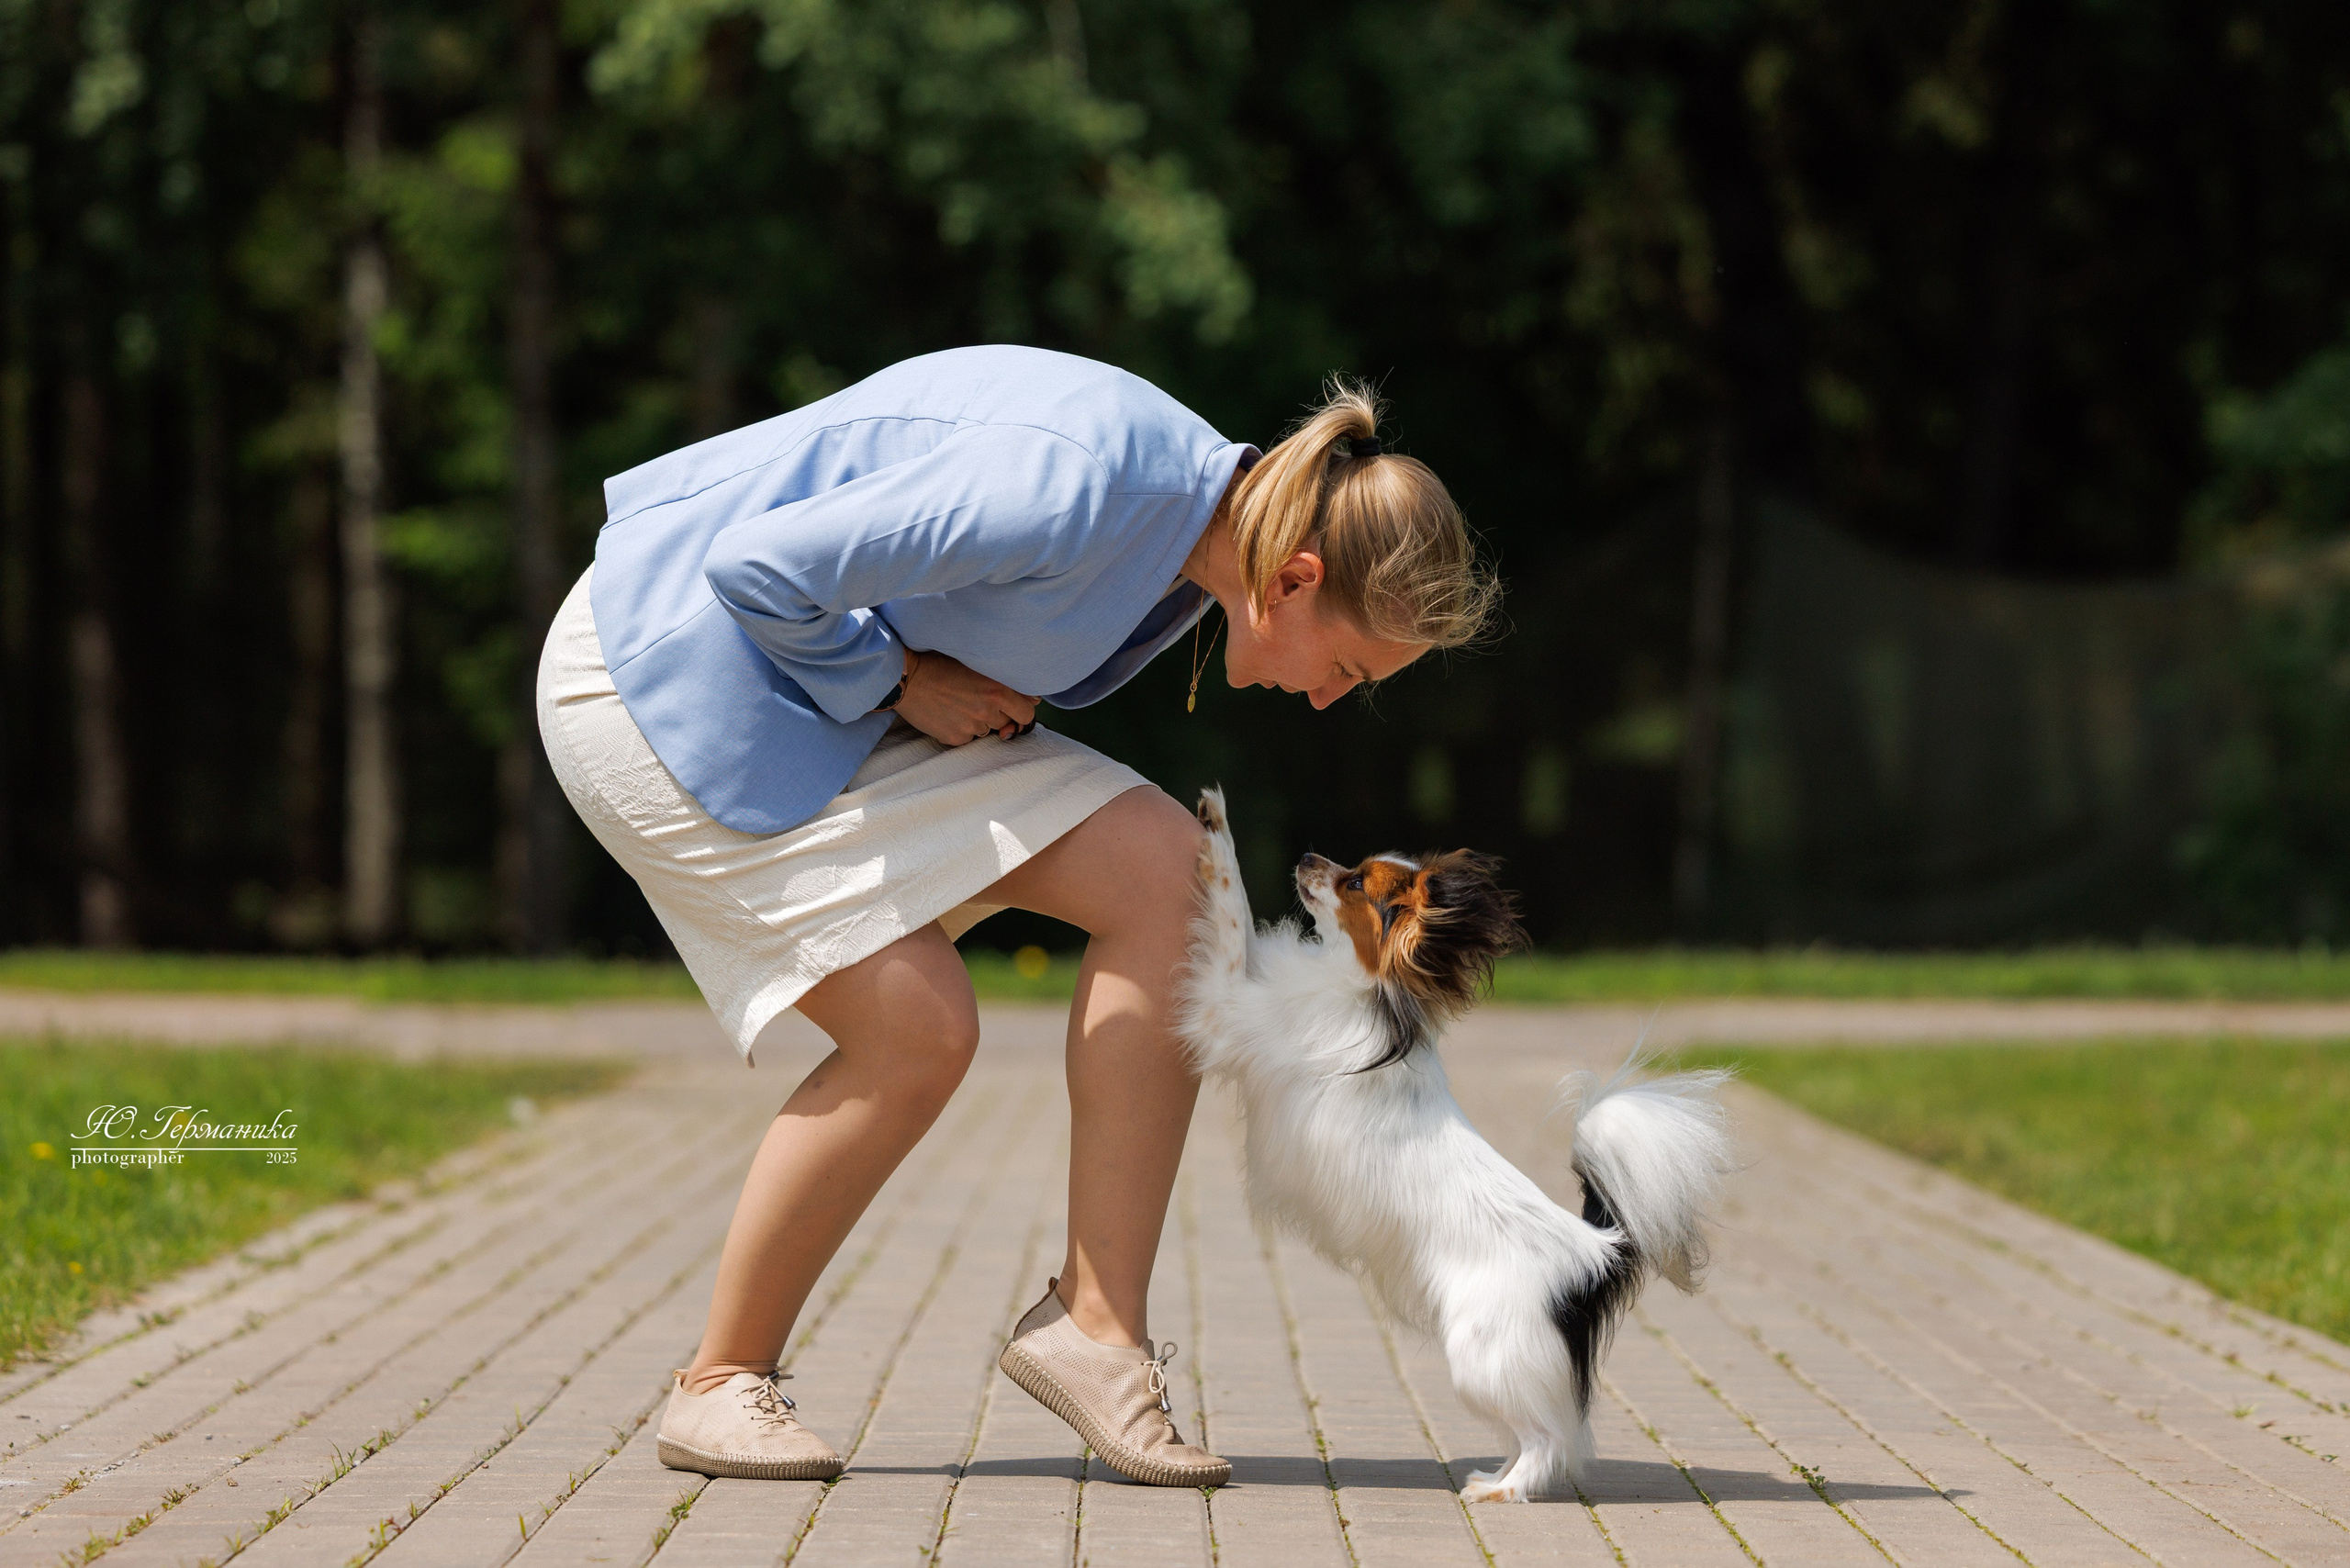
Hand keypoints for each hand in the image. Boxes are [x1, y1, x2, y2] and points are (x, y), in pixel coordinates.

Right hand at [889, 648, 1036, 745]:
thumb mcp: (977, 663)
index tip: (1014, 707)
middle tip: (979, 700)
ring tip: (960, 703)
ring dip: (980, 721)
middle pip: (1008, 724)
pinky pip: (968, 738)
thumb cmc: (941, 664)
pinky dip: (962, 729)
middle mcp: (987, 710)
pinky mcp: (955, 738)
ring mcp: (971, 727)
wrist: (906, 678)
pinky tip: (949, 713)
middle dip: (999, 715)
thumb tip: (1034, 699)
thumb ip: (1007, 681)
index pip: (1027, 713)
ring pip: (986, 731)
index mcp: (997, 690)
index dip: (1021, 711)